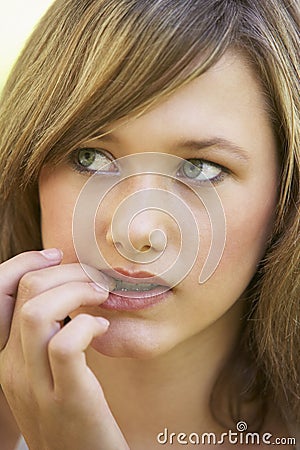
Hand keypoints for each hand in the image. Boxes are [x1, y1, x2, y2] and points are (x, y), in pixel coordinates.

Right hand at [0, 250, 129, 449]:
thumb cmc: (75, 416)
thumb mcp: (50, 377)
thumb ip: (49, 343)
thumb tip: (71, 297)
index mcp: (9, 360)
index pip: (4, 294)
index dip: (32, 265)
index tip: (63, 260)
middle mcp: (12, 370)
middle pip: (25, 293)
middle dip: (65, 272)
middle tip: (95, 278)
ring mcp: (35, 386)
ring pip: (37, 312)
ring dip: (76, 291)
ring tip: (100, 296)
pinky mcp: (66, 399)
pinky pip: (65, 344)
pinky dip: (87, 325)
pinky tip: (102, 328)